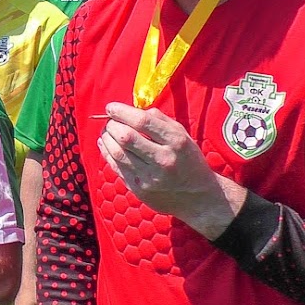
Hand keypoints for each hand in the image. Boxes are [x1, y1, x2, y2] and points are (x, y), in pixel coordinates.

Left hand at [97, 102, 245, 239]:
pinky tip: (106, 145)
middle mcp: (163, 159)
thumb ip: (159, 119)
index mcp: (176, 141)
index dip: (122, 112)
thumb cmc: (188, 159)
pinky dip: (107, 153)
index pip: (143, 122)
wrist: (199, 196)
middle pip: (126, 137)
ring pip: (117, 153)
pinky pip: (116, 168)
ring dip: (106, 139)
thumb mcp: (182, 135)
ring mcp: (150, 177)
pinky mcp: (140, 189)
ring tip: (106, 132)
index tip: (111, 107)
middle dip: (111, 125)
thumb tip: (132, 110)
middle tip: (110, 121)